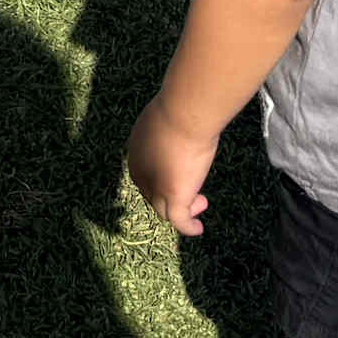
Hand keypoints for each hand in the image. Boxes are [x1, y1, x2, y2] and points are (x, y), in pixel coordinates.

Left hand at [125, 98, 217, 236]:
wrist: (184, 114)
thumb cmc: (178, 109)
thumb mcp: (167, 118)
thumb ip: (169, 128)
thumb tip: (181, 122)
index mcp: (136, 152)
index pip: (147, 174)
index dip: (162, 179)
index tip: (183, 175)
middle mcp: (140, 172)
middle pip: (153, 193)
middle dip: (172, 195)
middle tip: (195, 192)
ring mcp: (155, 187)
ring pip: (164, 209)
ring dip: (183, 209)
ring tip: (201, 203)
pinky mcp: (173, 197)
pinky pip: (179, 220)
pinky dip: (187, 227)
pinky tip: (197, 228)